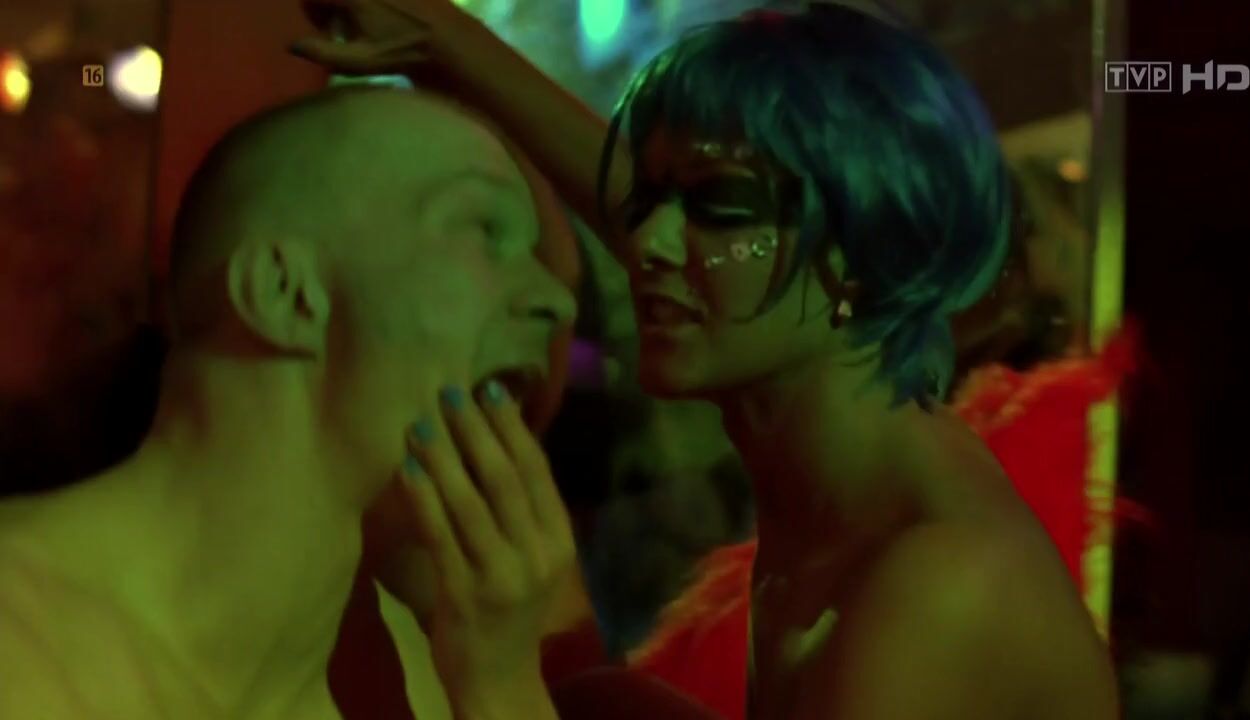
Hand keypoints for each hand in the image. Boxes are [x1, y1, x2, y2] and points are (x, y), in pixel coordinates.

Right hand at [290, 0, 470, 74]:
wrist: (447, 38)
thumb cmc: (402, 52)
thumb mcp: (360, 60)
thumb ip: (323, 53)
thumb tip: (292, 44)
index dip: (313, 12)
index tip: (326, 30)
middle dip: (332, 6)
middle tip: (343, 26)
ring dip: (352, 6)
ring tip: (364, 21)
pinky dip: (375, 5)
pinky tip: (385, 15)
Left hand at [396, 380, 574, 708]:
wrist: (500, 681)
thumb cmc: (509, 610)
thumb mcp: (529, 557)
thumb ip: (518, 509)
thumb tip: (490, 440)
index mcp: (559, 540)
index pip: (536, 471)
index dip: (512, 427)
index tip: (490, 388)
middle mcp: (538, 554)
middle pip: (504, 478)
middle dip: (475, 430)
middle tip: (449, 392)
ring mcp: (503, 575)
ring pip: (472, 502)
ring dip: (444, 456)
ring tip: (420, 423)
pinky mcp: (466, 595)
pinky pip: (442, 535)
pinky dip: (425, 497)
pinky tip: (409, 469)